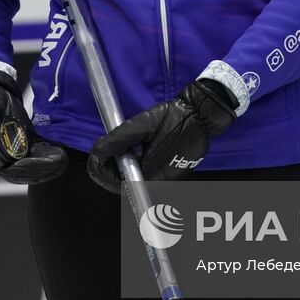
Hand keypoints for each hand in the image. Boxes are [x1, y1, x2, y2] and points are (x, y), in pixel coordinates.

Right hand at [0, 67, 66, 183]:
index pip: (9, 171)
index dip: (28, 169)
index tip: (44, 161)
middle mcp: (2, 160)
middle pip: (24, 173)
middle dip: (44, 170)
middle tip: (60, 161)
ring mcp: (14, 155)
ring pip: (34, 168)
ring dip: (49, 167)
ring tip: (64, 159)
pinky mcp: (25, 148)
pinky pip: (39, 158)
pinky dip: (50, 158)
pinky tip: (62, 153)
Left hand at [86, 79, 237, 192]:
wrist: (201, 115)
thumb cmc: (174, 118)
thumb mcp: (141, 125)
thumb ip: (117, 140)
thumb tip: (97, 153)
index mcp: (151, 175)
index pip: (117, 185)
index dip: (102, 172)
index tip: (97, 156)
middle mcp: (159, 183)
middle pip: (125, 184)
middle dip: (111, 169)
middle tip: (106, 150)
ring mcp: (168, 180)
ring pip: (137, 178)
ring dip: (125, 166)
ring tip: (123, 147)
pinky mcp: (173, 173)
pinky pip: (149, 173)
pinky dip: (139, 163)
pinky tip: (139, 148)